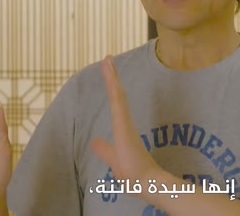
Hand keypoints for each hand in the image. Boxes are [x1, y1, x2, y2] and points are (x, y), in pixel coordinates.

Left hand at [91, 56, 161, 184]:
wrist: (144, 181)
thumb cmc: (132, 173)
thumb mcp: (113, 159)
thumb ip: (104, 150)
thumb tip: (95, 142)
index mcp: (122, 127)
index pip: (115, 103)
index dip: (112, 88)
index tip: (109, 73)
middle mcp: (124, 121)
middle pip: (116, 94)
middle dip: (112, 76)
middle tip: (108, 58)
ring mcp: (124, 121)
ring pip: (117, 94)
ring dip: (111, 76)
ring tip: (107, 59)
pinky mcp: (124, 123)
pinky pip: (117, 100)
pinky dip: (113, 86)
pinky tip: (109, 73)